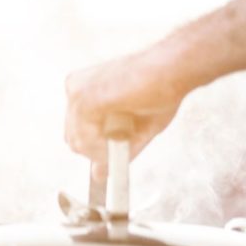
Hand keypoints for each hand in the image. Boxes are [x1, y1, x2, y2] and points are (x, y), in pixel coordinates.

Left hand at [64, 46, 194, 163]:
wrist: (172, 70)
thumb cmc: (159, 91)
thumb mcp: (132, 127)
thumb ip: (112, 150)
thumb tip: (97, 175)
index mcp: (82, 90)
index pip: (76, 132)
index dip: (98, 145)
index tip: (120, 143)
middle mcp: (74, 89)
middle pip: (74, 140)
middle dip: (100, 149)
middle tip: (126, 140)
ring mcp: (77, 93)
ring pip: (79, 143)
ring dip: (106, 148)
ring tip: (131, 131)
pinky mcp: (86, 100)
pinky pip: (86, 139)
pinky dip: (105, 146)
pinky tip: (124, 133)